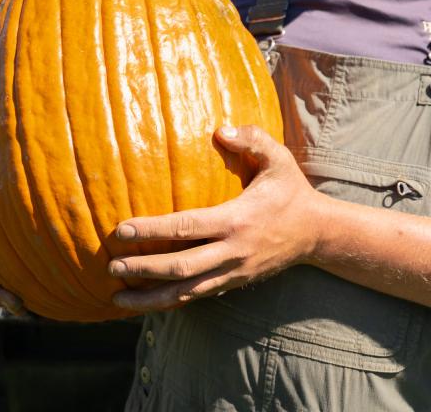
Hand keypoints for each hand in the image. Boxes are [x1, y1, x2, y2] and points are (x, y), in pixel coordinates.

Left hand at [107, 125, 322, 311]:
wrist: (317, 233)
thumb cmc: (291, 190)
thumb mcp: (278, 158)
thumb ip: (252, 139)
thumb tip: (220, 129)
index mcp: (237, 220)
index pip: (186, 228)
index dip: (151, 231)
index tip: (121, 231)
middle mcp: (232, 252)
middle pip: (180, 268)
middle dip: (144, 270)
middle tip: (112, 265)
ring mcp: (233, 272)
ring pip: (186, 292)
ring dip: (151, 298)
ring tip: (118, 297)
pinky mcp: (234, 283)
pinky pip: (197, 296)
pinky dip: (170, 302)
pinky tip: (147, 302)